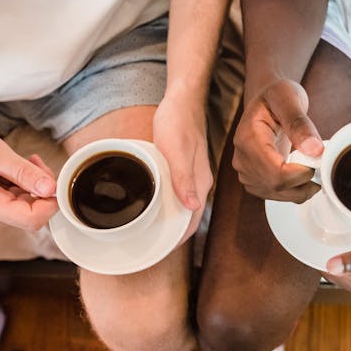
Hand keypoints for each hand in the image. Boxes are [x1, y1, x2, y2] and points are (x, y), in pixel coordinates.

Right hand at [0, 122, 58, 229]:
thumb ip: (23, 172)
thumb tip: (51, 188)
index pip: (34, 219)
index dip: (52, 202)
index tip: (55, 179)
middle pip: (31, 213)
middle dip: (42, 188)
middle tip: (35, 160)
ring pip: (22, 206)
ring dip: (30, 184)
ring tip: (22, 160)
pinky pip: (10, 201)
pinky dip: (18, 184)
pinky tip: (11, 167)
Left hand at [152, 99, 212, 241]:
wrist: (183, 99)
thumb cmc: (178, 122)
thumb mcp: (177, 151)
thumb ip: (184, 179)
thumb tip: (192, 207)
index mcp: (200, 183)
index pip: (192, 221)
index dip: (178, 239)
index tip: (161, 251)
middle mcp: (200, 183)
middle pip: (188, 217)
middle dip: (172, 235)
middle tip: (149, 246)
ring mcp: (193, 176)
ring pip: (183, 206)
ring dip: (169, 220)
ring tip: (149, 231)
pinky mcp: (184, 168)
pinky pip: (178, 194)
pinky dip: (167, 205)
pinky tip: (154, 205)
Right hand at [232, 78, 323, 202]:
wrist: (266, 100)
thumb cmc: (276, 95)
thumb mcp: (289, 98)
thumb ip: (301, 124)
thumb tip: (315, 151)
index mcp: (248, 139)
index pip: (274, 174)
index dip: (300, 175)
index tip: (316, 160)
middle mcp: (242, 159)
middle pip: (276, 187)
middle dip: (303, 181)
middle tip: (319, 162)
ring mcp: (245, 172)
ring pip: (276, 195)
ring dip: (300, 187)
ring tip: (312, 165)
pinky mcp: (253, 180)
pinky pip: (275, 196)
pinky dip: (293, 190)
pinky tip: (301, 173)